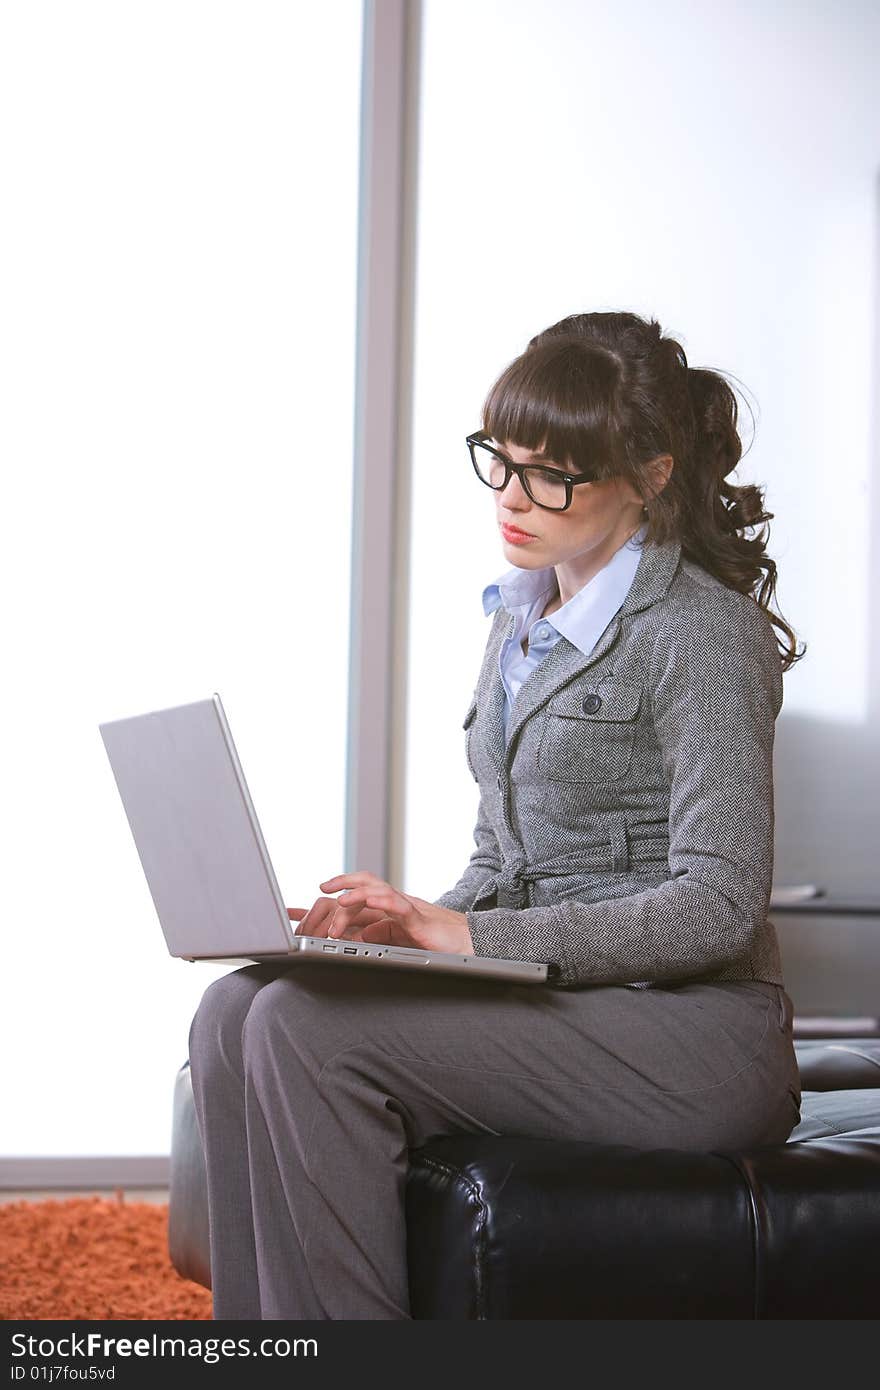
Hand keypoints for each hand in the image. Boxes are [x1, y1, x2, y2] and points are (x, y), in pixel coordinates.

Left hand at [291, 871, 473, 954]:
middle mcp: (394, 905)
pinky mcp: (420, 920)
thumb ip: (375, 937)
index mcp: (386, 912)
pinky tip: (369, 902)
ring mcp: (407, 909)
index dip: (322, 903)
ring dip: (355, 895)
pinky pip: (399, 905)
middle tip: (317, 892)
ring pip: (377, 890)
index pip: (351, 900)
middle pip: (363, 883)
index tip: (293, 910)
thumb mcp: (398, 942)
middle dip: (338, 885)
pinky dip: (383, 901)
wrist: (471, 947)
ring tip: (336, 901)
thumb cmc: (436, 945)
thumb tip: (351, 937)